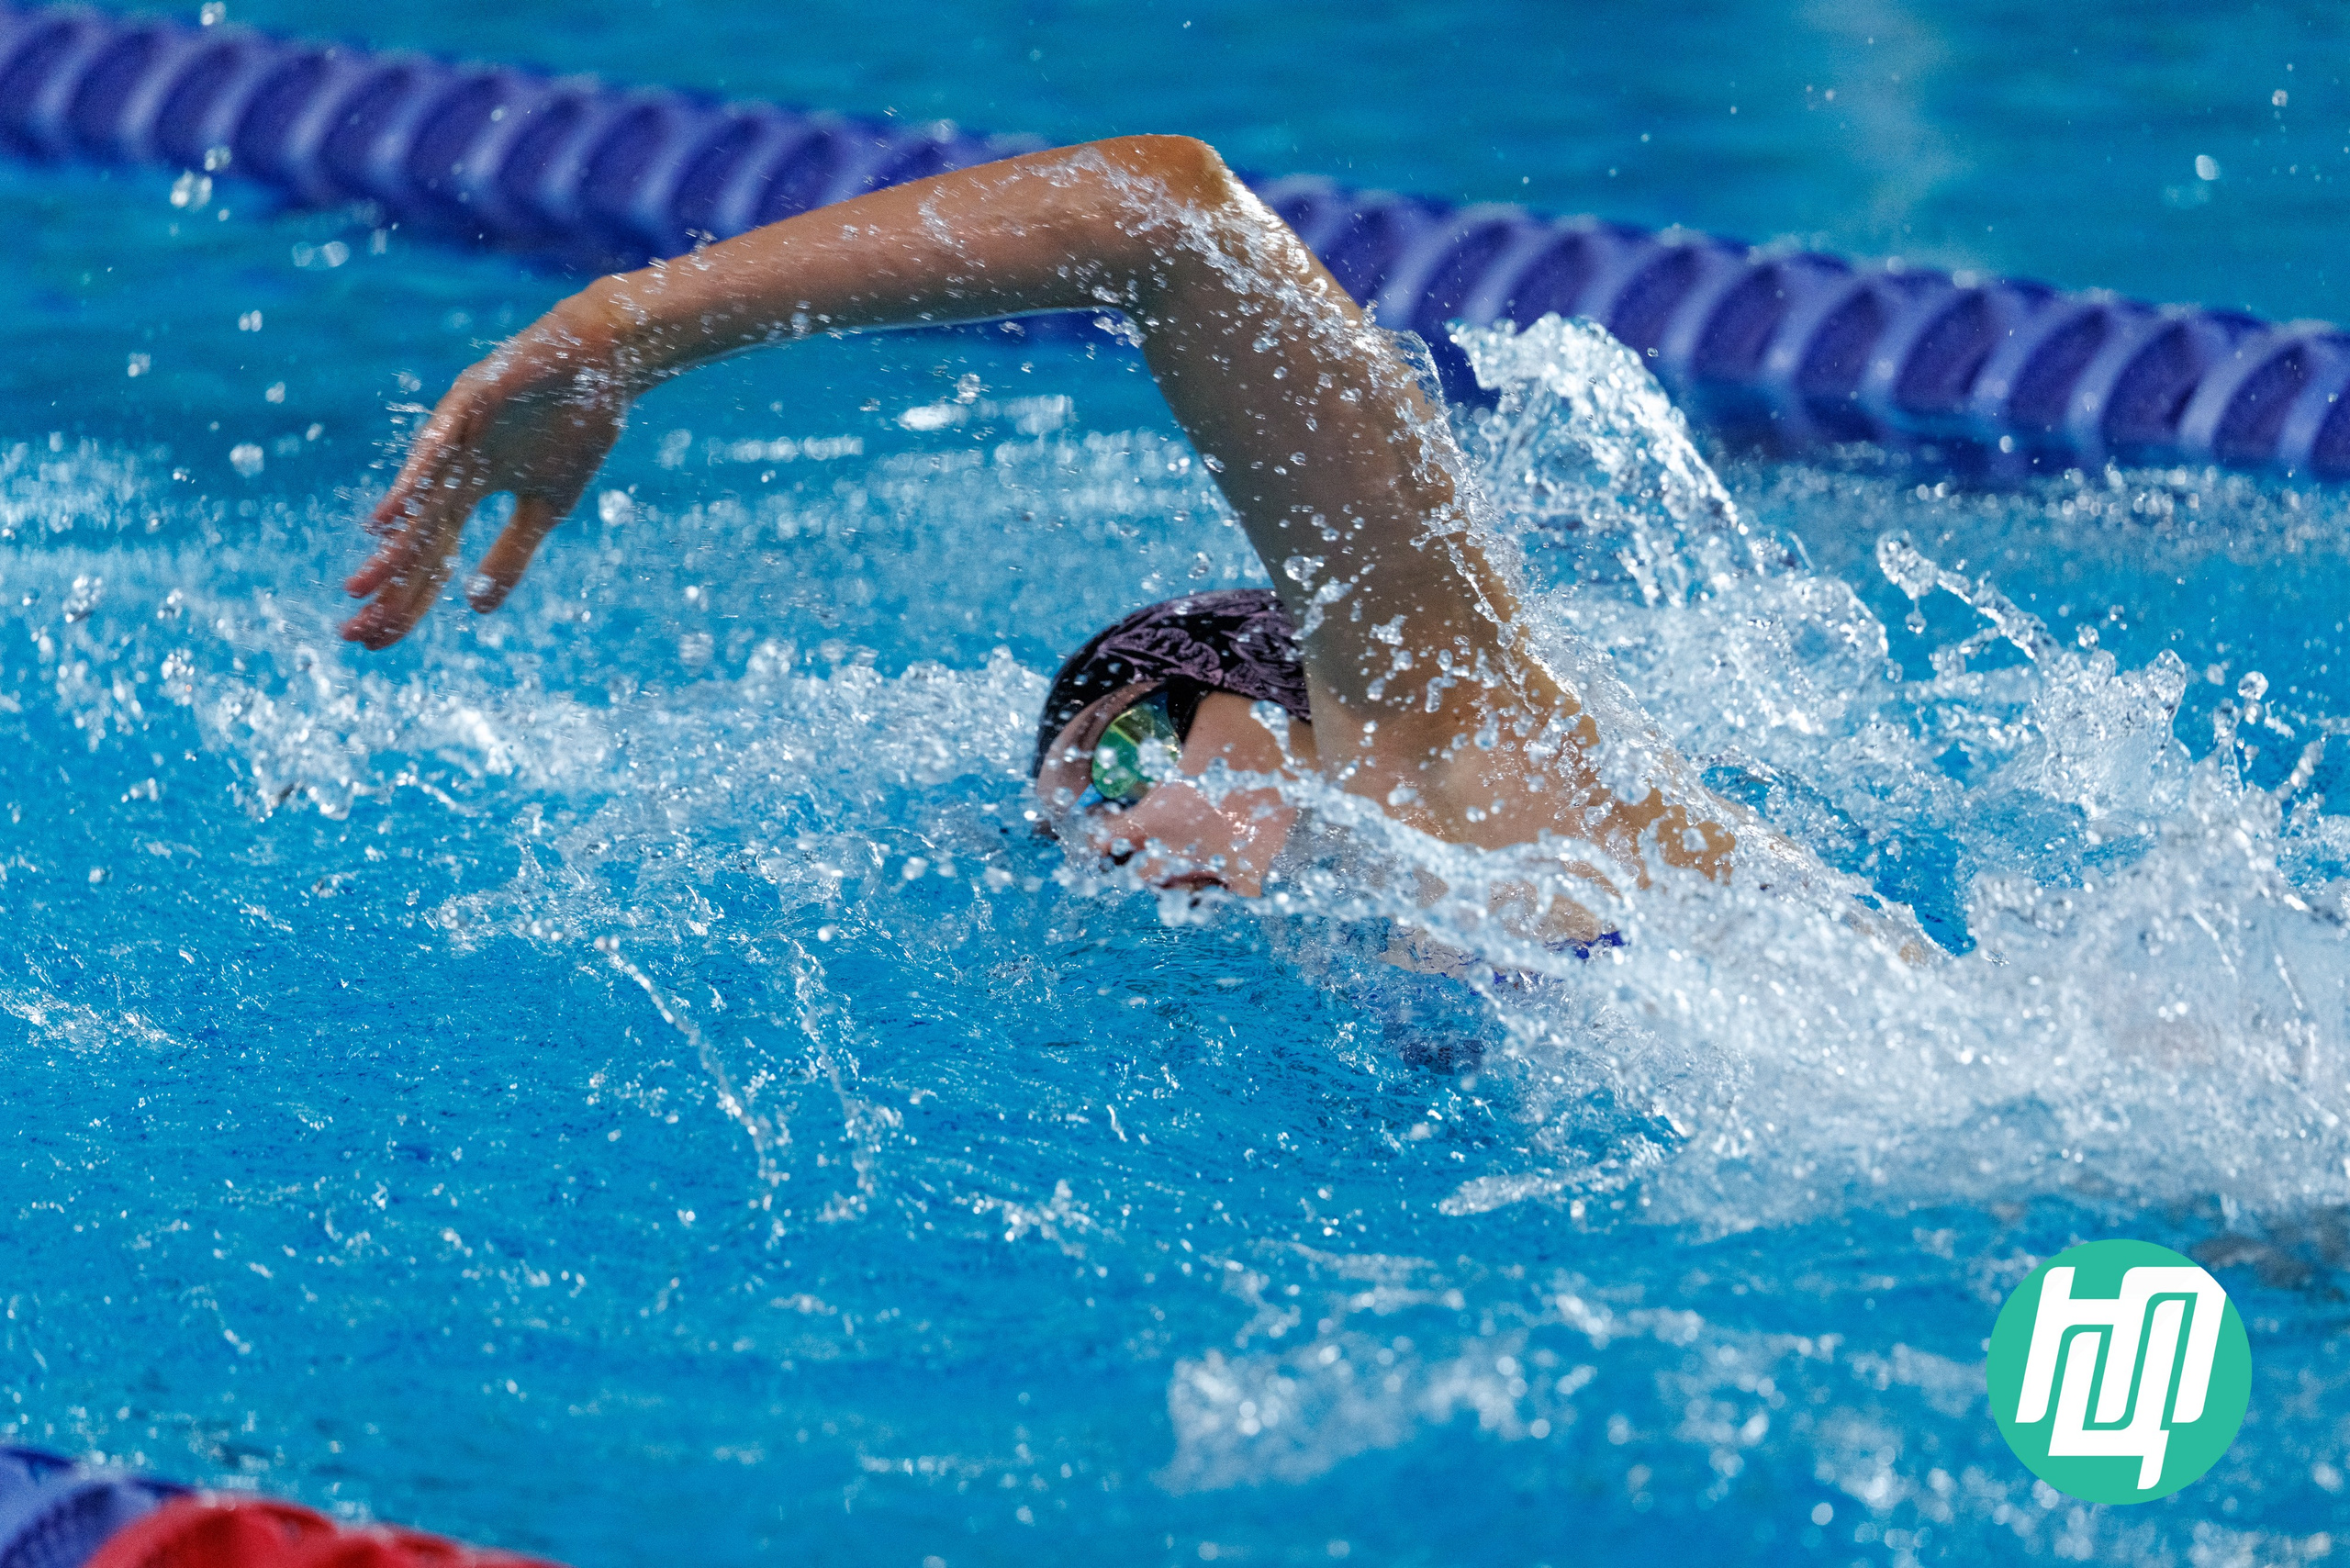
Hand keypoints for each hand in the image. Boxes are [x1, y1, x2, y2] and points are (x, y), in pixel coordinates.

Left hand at [342, 301, 627, 648]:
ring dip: (392, 547)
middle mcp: (452, 468)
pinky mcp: (471, 403)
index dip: (407, 601)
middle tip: (354, 633)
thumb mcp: (548, 508)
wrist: (603, 362)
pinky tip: (389, 517)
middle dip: (388, 589)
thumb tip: (476, 610)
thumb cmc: (576, 428)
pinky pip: (437, 446)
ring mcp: (457, 436)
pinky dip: (414, 482)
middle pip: (416, 540)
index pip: (432, 558)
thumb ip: (511, 554)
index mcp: (470, 493)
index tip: (377, 642)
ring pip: (419, 501)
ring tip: (363, 588)